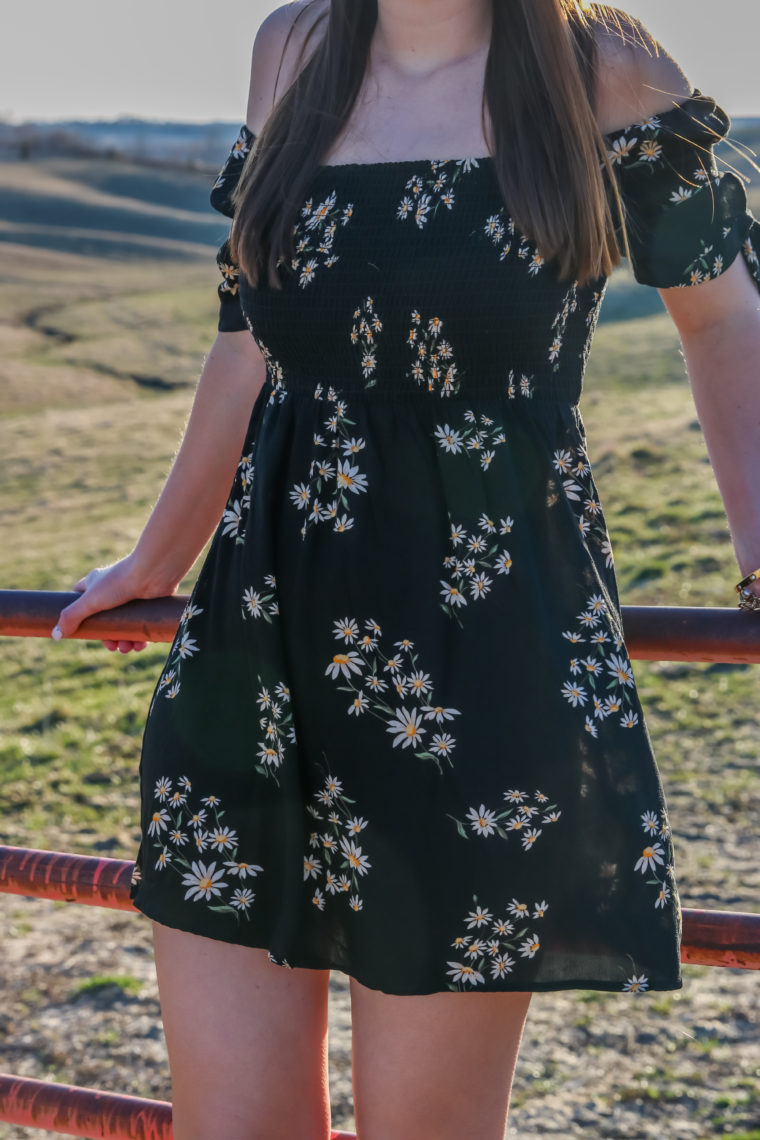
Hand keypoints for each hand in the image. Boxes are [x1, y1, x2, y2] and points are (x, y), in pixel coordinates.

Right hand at [51, 555, 176, 652]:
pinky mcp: (147, 605)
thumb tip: (56, 635)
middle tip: (111, 647)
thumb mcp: (90, 601)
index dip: (77, 613)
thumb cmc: (119, 582)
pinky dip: (140, 638)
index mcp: (95, 583)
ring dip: (124, 641)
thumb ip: (71, 617)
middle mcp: (112, 589)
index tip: (81, 629)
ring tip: (126, 648)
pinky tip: (140, 645)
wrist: (153, 574)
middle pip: (104, 620)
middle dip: (107, 637)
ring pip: (123, 625)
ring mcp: (131, 598)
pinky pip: (141, 626)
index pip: (79, 597)